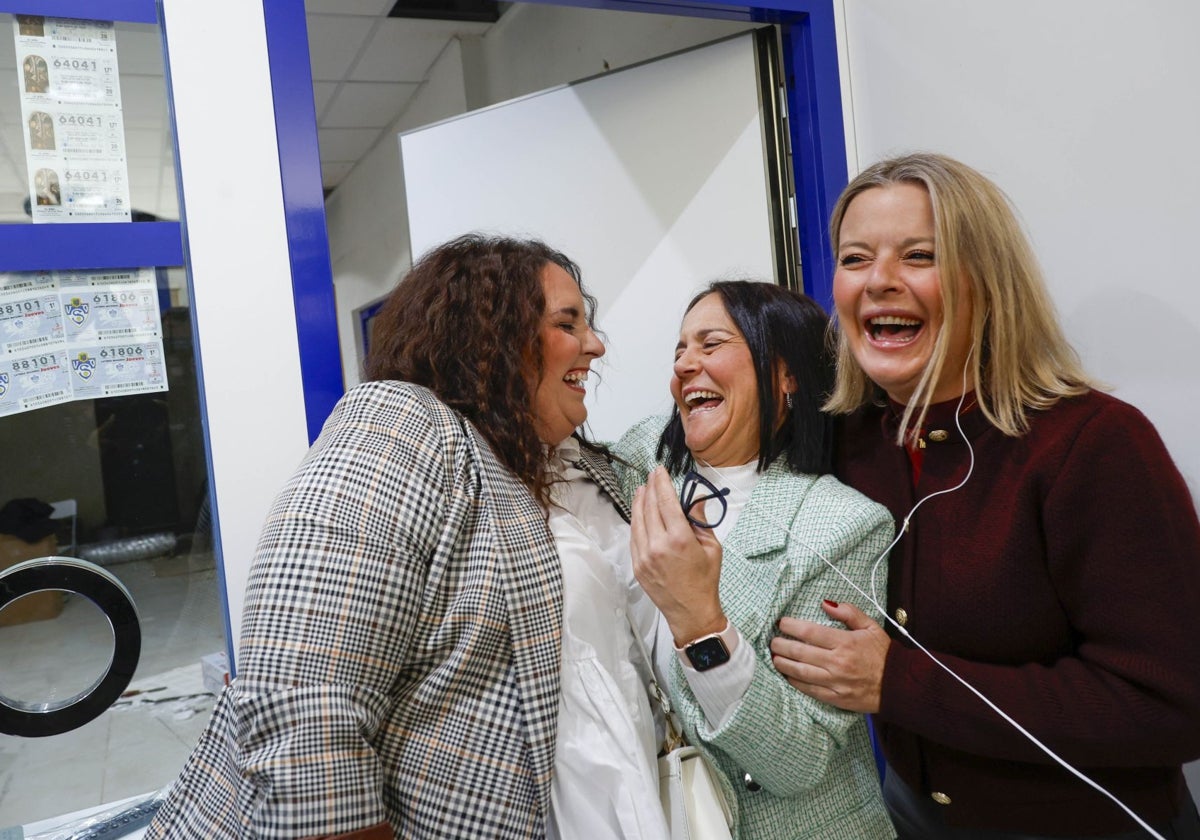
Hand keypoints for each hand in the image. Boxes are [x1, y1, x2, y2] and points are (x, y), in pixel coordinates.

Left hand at [631, 466, 725, 643]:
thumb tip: (694, 497)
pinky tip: (639, 511)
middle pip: (649, 507)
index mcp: (679, 539)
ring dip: (639, 501)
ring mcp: (644, 556)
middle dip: (650, 488)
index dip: (661, 483)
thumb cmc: (705, 579)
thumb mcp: (712, 547)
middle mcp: (658, 545)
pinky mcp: (637, 564)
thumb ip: (700, 520)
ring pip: (637, 520)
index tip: (660, 470)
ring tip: (642, 488)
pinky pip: (634, 536)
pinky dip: (636, 520)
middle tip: (652, 475)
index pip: (666, 501)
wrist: (691, 612)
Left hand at [769, 600, 889, 712]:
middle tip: (772, 641)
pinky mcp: (836, 698)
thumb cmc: (883, 654)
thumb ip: (849, 613)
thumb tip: (826, 603)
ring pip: (800, 672)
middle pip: (800, 652)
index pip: (810, 632)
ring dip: (783, 664)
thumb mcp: (871, 627)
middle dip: (781, 645)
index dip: (791, 627)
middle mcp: (838, 663)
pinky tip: (788, 675)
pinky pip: (810, 690)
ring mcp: (836, 682)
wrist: (900, 685)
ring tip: (774, 657)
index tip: (781, 623)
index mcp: (845, 643)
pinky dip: (795, 682)